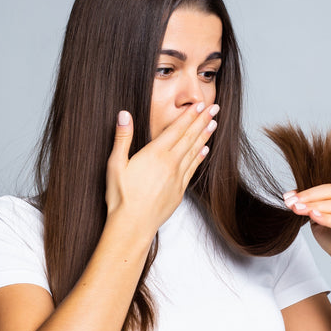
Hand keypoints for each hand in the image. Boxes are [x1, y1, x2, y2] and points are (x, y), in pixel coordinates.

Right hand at [105, 104, 217, 232]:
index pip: (176, 129)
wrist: (133, 226)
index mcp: (155, 154)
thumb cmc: (121, 197)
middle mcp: (170, 164)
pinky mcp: (179, 191)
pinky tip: (204, 151)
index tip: (199, 104)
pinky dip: (199, 158)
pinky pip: (192, 169)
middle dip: (202, 121)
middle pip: (189, 137)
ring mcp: (177, 178)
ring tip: (214, 124)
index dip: (189, 115)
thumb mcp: (115, 164)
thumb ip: (122, 138)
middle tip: (215, 108)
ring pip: (194, 152)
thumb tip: (124, 114)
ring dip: (204, 136)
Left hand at [284, 185, 330, 278]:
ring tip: (297, 209)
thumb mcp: (318, 220)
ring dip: (314, 206)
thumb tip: (292, 197)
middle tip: (291, 202)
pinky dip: (326, 218)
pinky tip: (313, 216)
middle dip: (309, 196)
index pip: (326, 188)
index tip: (288, 196)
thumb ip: (310, 208)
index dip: (306, 191)